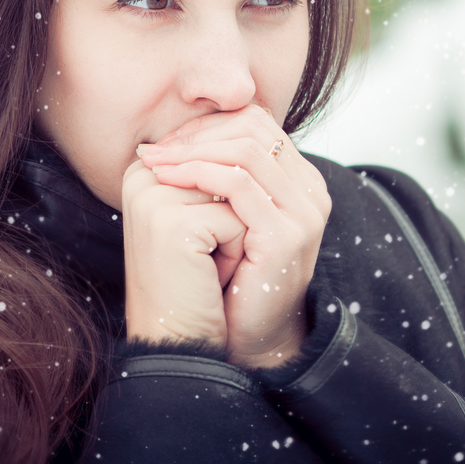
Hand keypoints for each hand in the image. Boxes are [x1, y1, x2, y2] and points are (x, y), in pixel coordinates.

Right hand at [121, 159, 245, 345]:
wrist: (180, 341)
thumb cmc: (199, 281)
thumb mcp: (208, 216)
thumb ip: (220, 171)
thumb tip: (256, 126)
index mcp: (149, 166)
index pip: (223, 144)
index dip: (240, 193)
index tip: (210, 234)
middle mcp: (144, 173)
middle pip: (234, 166)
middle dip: (242, 212)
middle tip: (212, 254)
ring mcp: (153, 196)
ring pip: (240, 190)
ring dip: (243, 230)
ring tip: (212, 263)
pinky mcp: (170, 223)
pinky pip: (237, 220)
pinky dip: (238, 251)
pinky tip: (209, 276)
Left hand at [136, 105, 330, 368]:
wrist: (248, 340)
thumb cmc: (230, 280)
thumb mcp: (227, 219)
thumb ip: (220, 177)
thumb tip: (168, 140)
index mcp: (300, 181)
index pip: (257, 123)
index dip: (209, 124)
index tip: (168, 142)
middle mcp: (310, 191)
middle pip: (254, 128)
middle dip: (198, 133)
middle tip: (154, 149)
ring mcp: (304, 213)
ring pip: (247, 150)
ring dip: (192, 150)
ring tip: (153, 162)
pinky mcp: (286, 235)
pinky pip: (240, 185)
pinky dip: (198, 174)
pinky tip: (167, 180)